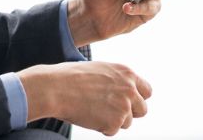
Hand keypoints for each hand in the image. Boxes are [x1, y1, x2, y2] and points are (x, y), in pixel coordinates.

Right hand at [19, 61, 151, 136]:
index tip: (128, 103)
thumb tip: (122, 94)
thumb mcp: (99, 70)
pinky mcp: (115, 122)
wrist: (55, 88)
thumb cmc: (70, 77)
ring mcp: (124, 106)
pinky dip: (101, 127)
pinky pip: (112, 131)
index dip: (137, 98)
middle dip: (129, 113)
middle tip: (111, 112)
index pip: (147, 91)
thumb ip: (116, 80)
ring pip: (127, 123)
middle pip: (143, 110)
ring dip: (112, 120)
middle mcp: (130, 89)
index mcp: (126, 72)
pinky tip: (87, 115)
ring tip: (92, 110)